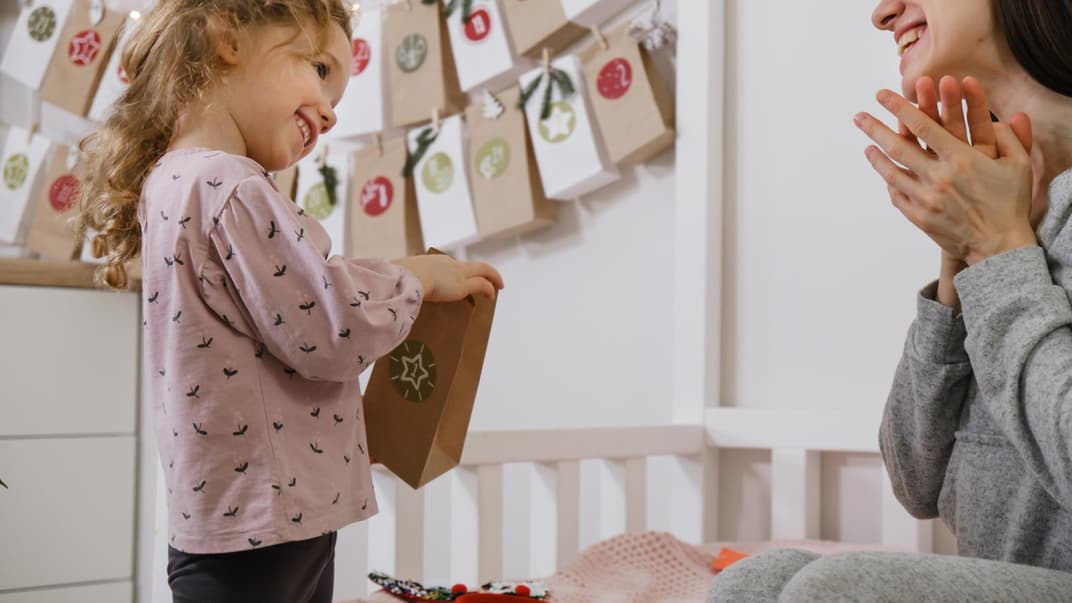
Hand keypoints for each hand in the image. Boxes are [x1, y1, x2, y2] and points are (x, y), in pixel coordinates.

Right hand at [393, 254, 503, 302]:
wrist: (406, 279)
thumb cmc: (399, 281)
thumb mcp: (401, 280)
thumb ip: (403, 285)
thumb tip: (394, 295)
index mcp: (431, 261)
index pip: (449, 265)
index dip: (456, 272)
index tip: (458, 280)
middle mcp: (448, 264)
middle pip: (469, 265)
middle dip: (481, 271)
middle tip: (487, 278)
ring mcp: (457, 273)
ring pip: (482, 269)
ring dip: (492, 276)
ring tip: (498, 286)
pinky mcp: (462, 285)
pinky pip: (482, 284)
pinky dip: (490, 289)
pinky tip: (493, 296)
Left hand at [855, 75, 1037, 264]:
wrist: (999, 246)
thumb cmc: (1011, 203)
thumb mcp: (1019, 165)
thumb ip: (1008, 138)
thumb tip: (1002, 118)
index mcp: (960, 158)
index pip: (922, 126)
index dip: (900, 108)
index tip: (883, 95)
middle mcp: (938, 177)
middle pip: (897, 147)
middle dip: (875, 128)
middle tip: (859, 116)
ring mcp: (925, 199)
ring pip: (891, 173)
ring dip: (876, 157)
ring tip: (866, 145)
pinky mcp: (919, 217)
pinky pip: (897, 196)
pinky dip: (889, 182)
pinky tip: (884, 173)